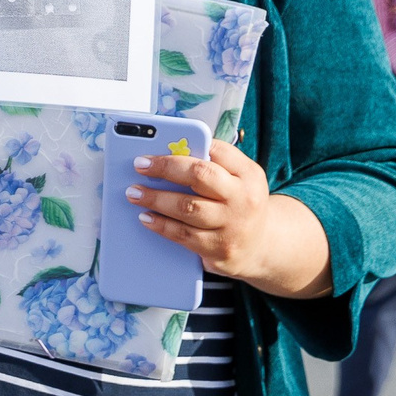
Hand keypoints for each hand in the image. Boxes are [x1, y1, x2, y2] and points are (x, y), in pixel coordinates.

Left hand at [123, 138, 332, 298]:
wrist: (261, 248)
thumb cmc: (240, 204)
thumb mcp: (240, 179)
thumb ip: (215, 163)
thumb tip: (172, 150)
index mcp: (249, 175)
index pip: (217, 151)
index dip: (188, 147)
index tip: (159, 145)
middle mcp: (244, 199)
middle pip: (200, 176)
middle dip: (166, 168)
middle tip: (140, 165)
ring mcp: (232, 226)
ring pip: (187, 207)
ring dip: (156, 198)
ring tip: (134, 192)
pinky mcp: (219, 249)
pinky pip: (183, 235)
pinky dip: (161, 225)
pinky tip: (146, 217)